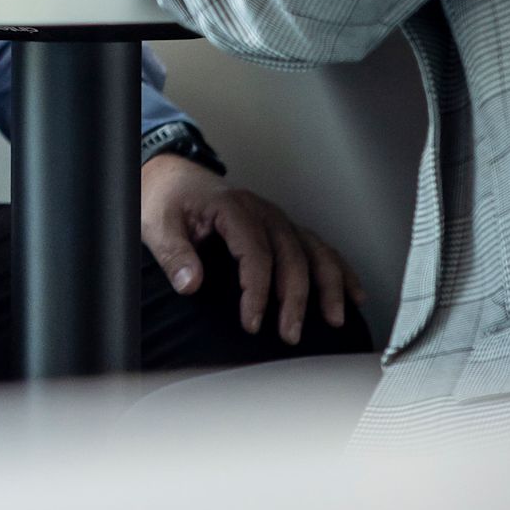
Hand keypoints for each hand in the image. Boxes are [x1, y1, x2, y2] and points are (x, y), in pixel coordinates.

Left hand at [138, 156, 355, 344]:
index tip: (252, 322)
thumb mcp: (157, 223)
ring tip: (334, 318)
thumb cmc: (166, 200)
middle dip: (294, 297)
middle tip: (290, 333)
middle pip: (290, 254)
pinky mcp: (282, 226)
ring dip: (327, 284)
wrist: (172, 176)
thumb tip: (190, 284)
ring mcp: (276, 217)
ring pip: (312, 248)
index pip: (255, 252)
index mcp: (231, 207)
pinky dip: (338, 269)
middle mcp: (261, 210)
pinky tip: (353, 293)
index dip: (258, 290)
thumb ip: (173, 253)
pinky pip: (317, 246)